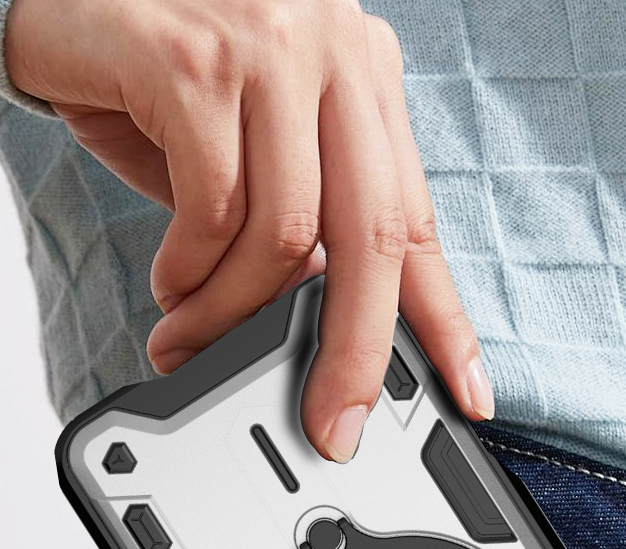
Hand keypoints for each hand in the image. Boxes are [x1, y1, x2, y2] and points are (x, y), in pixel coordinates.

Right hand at [6, 0, 493, 459]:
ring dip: (235, 313)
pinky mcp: (194, 62)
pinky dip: (190, 272)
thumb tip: (323, 322)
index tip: (468, 390)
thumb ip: (298, 218)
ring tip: (192, 333)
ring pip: (285, 235)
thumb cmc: (157, 75)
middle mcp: (330, 50)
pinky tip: (170, 284)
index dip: (445, 318)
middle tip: (331, 422)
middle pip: (373, 234)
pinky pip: (213, 210)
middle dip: (354, 352)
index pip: (417, 218)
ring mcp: (268, 48)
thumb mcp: (252, 145)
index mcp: (360, 74)